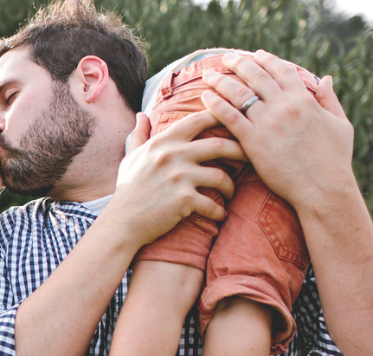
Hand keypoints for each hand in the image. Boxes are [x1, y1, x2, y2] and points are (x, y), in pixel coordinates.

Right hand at [107, 110, 246, 244]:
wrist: (121, 222)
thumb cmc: (127, 190)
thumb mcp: (131, 158)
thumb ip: (140, 135)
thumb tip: (142, 115)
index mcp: (163, 142)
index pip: (199, 120)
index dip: (222, 116)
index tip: (236, 121)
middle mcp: (172, 155)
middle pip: (219, 145)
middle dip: (240, 150)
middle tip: (251, 157)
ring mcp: (178, 177)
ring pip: (221, 176)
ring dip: (230, 186)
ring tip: (230, 192)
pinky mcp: (184, 200)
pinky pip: (213, 204)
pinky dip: (219, 211)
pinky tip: (220, 215)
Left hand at [202, 50, 357, 209]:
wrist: (323, 189)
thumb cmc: (335, 160)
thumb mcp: (340, 125)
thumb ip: (330, 100)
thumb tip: (326, 79)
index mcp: (305, 100)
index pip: (281, 70)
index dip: (267, 60)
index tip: (255, 54)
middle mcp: (284, 107)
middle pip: (256, 77)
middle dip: (239, 64)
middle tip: (226, 59)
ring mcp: (267, 123)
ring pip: (239, 94)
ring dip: (221, 81)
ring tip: (209, 75)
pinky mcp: (253, 142)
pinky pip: (230, 117)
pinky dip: (216, 105)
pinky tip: (205, 97)